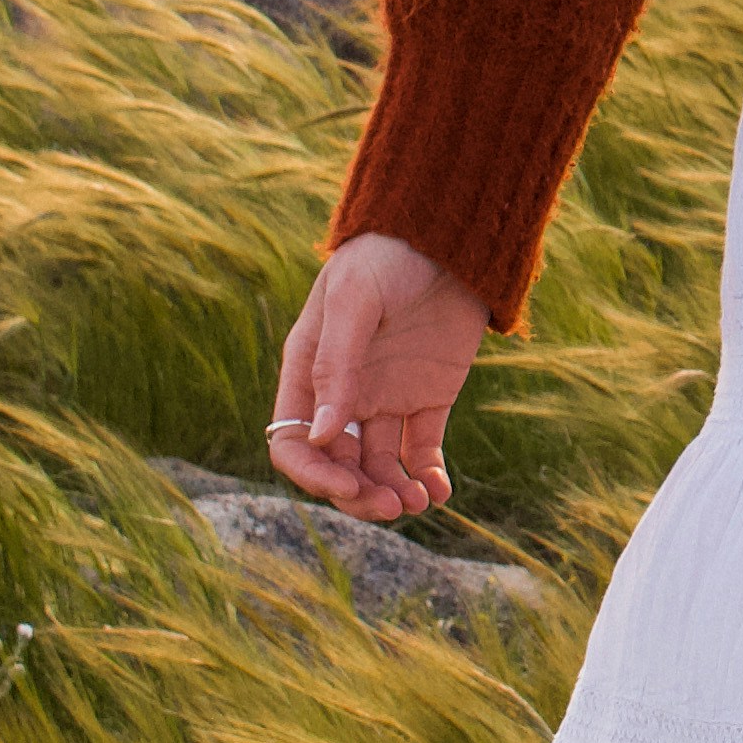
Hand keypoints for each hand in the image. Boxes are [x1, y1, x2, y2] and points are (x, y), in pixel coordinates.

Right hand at [271, 232, 486, 523]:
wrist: (448, 235)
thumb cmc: (387, 257)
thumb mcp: (354, 301)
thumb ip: (336, 365)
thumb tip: (322, 436)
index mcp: (309, 371)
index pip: (294, 441)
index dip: (314, 474)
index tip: (349, 486)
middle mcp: (343, 393)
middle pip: (338, 466)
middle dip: (359, 495)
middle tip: (393, 506)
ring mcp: (386, 398)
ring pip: (379, 468)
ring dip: (394, 494)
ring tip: (420, 502)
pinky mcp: (428, 398)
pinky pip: (423, 451)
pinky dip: (429, 476)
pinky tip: (440, 490)